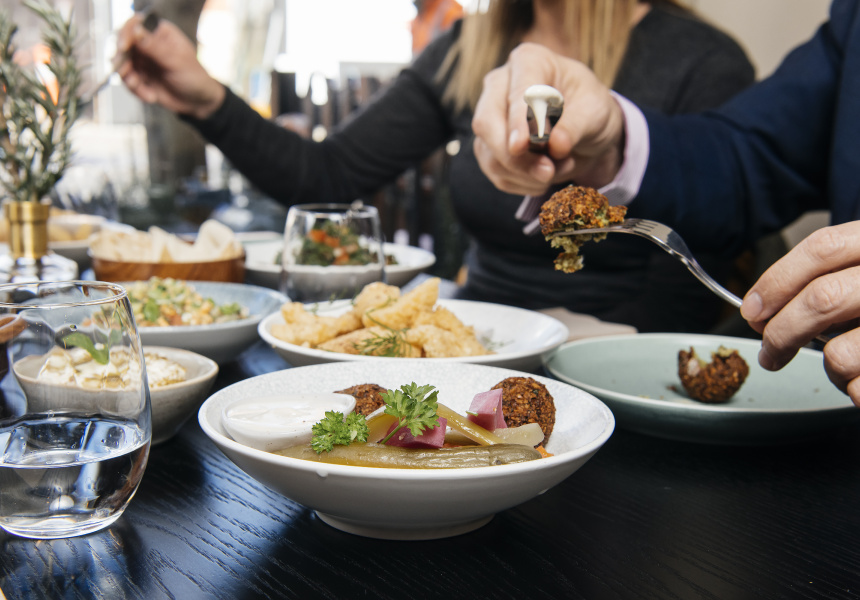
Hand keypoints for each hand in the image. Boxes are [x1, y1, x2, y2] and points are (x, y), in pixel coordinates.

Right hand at [115, 12, 224, 118]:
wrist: (198, 102)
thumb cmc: (194, 77)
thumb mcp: (177, 61)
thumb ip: (155, 47)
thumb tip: (136, 30)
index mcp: (159, 33)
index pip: (135, 25)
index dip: (125, 34)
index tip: (123, 47)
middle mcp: (147, 44)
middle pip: (122, 44)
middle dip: (121, 59)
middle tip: (125, 72)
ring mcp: (142, 60)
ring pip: (122, 64)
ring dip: (127, 77)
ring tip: (138, 86)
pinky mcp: (140, 76)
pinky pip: (128, 81)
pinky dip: (136, 90)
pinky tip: (151, 96)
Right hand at [471, 42, 625, 195]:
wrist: (587, 132)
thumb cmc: (590, 109)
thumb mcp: (595, 112)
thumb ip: (575, 126)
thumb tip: (555, 145)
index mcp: (528, 62)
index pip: (515, 92)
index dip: (516, 120)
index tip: (520, 145)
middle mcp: (500, 86)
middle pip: (487, 123)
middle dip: (516, 157)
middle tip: (548, 171)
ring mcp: (490, 118)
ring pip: (490, 155)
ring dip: (527, 173)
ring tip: (561, 167)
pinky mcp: (489, 148)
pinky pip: (498, 174)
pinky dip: (525, 182)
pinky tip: (547, 173)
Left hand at [740, 222, 859, 405]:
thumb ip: (836, 279)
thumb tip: (764, 310)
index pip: (824, 247)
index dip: (777, 280)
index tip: (752, 310)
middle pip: (823, 298)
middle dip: (782, 332)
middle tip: (770, 353)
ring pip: (841, 353)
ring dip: (832, 370)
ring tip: (849, 367)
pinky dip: (858, 393)